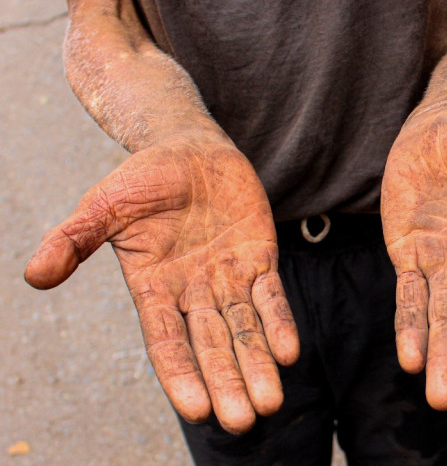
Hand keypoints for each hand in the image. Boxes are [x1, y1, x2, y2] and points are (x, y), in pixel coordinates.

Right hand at [25, 138, 298, 432]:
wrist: (190, 149)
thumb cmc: (143, 179)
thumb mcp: (103, 206)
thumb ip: (73, 239)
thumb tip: (33, 276)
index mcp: (153, 288)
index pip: (166, 342)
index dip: (181, 375)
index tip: (197, 409)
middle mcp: (193, 291)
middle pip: (211, 345)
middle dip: (226, 381)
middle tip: (241, 421)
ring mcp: (228, 277)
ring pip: (244, 328)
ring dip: (257, 363)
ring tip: (270, 402)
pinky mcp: (258, 257)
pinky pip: (270, 295)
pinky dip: (279, 321)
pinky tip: (288, 352)